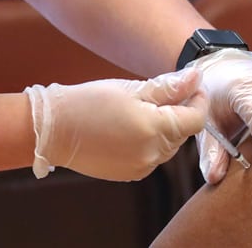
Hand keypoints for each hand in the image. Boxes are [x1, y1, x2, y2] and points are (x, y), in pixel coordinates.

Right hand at [23, 67, 206, 181]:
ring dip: (166, 127)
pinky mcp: (129, 174)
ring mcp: (141, 168)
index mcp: (156, 130)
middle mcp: (152, 155)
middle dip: (181, 111)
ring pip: (169, 145)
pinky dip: (151, 141)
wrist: (52, 129)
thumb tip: (196, 77)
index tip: (192, 84)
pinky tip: (132, 126)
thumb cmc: (90, 102)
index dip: (198, 100)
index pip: (196, 119)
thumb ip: (169, 87)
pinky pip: (152, 156)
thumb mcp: (133, 89)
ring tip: (144, 107)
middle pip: (183, 132)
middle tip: (165, 91)